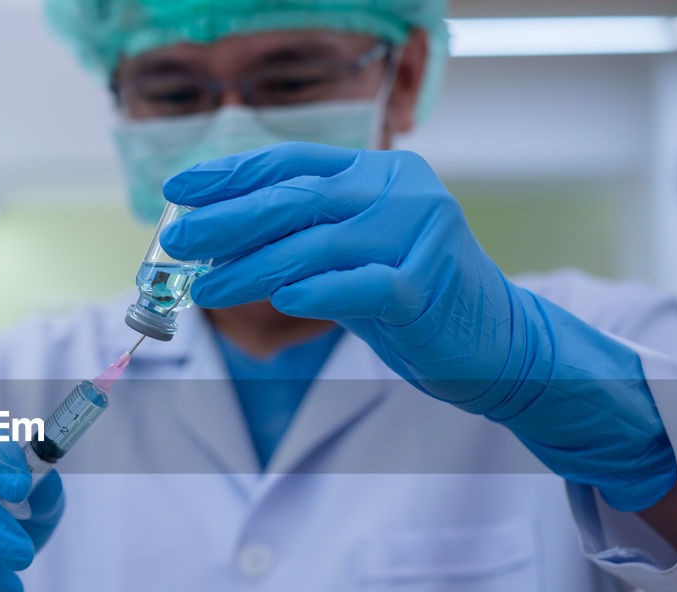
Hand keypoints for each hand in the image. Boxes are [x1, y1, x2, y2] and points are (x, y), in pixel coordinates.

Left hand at [160, 143, 676, 511]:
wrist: (498, 343)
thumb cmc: (413, 299)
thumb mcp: (354, 256)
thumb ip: (301, 240)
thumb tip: (216, 242)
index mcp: (380, 172)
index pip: (293, 162)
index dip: (232, 174)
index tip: (180, 191)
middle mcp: (399, 191)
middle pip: (295, 198)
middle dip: (227, 220)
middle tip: (178, 241)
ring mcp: (417, 235)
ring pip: (315, 244)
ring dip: (250, 268)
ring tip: (205, 288)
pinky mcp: (425, 286)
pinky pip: (359, 285)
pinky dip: (315, 292)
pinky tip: (279, 300)